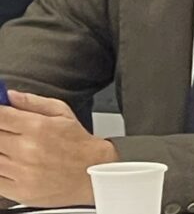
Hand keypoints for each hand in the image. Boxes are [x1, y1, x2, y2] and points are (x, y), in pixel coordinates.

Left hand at [0, 90, 118, 205]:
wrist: (92, 171)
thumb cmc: (77, 142)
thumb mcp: (62, 112)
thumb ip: (33, 102)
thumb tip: (9, 95)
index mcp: (38, 127)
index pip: (1, 116)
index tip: (1, 114)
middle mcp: (27, 150)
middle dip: (0, 131)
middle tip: (9, 131)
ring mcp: (21, 172)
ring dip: (0, 151)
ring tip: (12, 147)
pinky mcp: (18, 191)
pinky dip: (0, 170)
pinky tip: (10, 163)